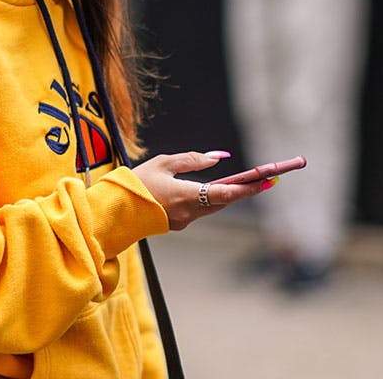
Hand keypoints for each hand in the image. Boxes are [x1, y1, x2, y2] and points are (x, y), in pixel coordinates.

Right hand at [131, 151, 274, 230]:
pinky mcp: (178, 224)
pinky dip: (211, 201)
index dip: (248, 188)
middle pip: (224, 202)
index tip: (267, 180)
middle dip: (244, 190)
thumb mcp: (163, 163)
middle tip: (266, 179)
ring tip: (248, 183)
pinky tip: (217, 191)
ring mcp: (184, 221)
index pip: (225, 194)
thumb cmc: (136, 183)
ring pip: (214, 207)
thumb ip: (192, 159)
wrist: (115, 210)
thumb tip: (218, 158)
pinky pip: (200, 210)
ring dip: (229, 196)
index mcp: (185, 196)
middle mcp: (189, 212)